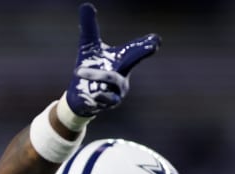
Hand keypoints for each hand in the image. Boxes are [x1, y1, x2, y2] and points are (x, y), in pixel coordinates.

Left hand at [65, 2, 160, 116]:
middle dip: (141, 52)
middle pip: (133, 61)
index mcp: (122, 60)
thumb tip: (86, 5)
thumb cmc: (89, 68)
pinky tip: (90, 93)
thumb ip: (89, 27)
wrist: (80, 96)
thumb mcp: (88, 47)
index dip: (146, 44)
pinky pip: (106, 98)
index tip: (156, 39)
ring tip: (78, 70)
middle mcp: (123, 74)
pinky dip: (97, 94)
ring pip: (112, 79)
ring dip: (95, 74)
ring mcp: (118, 90)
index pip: (135, 49)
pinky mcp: (108, 103)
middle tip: (153, 44)